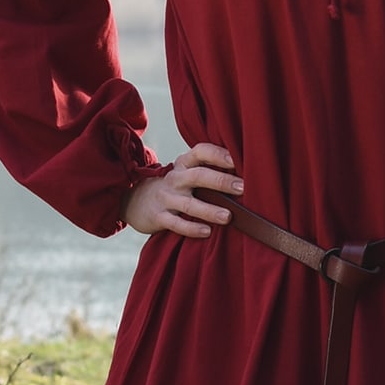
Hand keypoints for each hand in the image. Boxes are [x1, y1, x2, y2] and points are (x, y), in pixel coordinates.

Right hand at [124, 142, 242, 236]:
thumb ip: (210, 171)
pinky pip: (177, 223)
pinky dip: (192, 228)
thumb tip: (248, 175)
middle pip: (198, 176)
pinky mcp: (159, 216)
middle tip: (242, 188)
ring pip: (189, 203)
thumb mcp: (187, 173)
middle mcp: (176, 178)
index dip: (218, 154)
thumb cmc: (175, 187)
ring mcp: (167, 198)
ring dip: (209, 210)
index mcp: (184, 164)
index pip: (201, 152)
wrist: (136, 200)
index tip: (236, 160)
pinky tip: (207, 232)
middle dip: (221, 181)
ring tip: (228, 216)